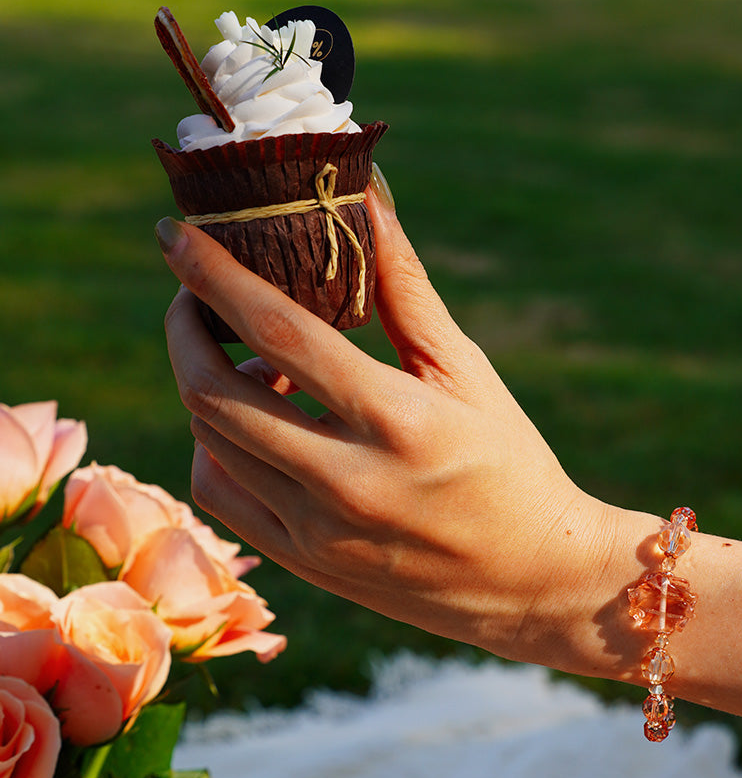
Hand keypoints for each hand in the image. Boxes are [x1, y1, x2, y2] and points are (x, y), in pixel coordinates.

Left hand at [159, 193, 652, 678]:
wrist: (531, 579)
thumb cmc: (509, 463)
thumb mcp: (468, 372)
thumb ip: (406, 289)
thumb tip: (366, 198)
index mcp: (398, 422)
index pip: (279, 333)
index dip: (214, 276)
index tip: (173, 235)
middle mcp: (348, 483)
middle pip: (214, 394)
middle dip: (184, 329)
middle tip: (196, 298)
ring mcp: (318, 533)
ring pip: (209, 443)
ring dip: (205, 385)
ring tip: (252, 363)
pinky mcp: (305, 564)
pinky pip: (221, 496)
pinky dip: (216, 446)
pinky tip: (255, 424)